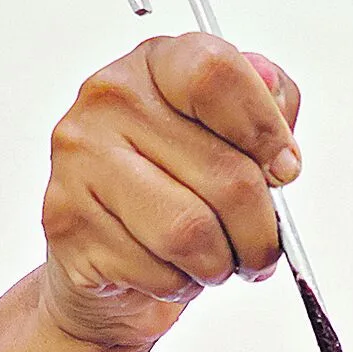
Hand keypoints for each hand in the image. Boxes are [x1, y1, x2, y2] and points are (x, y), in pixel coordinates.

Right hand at [38, 35, 302, 347]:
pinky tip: (167, 269)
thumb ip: (266, 108)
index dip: (265, 129)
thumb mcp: (232, 139)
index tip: (284, 169)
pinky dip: (179, 285)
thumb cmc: (177, 193)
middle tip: (260, 248)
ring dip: (221, 264)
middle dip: (260, 232)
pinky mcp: (67, 221)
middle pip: (226, 174)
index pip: (215, 74)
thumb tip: (276, 97)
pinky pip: (157, 271)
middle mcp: (110, 100)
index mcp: (156, 65)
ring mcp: (80, 159)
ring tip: (214, 261)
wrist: (109, 261)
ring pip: (191, 232)